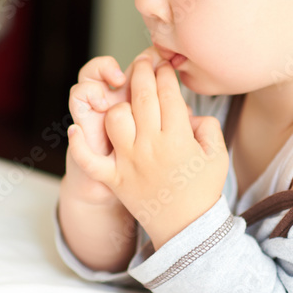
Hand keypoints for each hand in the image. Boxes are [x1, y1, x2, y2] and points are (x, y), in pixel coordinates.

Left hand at [67, 58, 228, 248]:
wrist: (187, 230)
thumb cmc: (203, 189)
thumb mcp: (217, 155)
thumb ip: (206, 127)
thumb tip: (187, 112)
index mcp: (178, 138)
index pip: (168, 93)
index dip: (165, 73)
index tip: (163, 65)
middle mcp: (151, 146)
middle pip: (142, 97)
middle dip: (142, 72)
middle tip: (143, 62)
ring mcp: (129, 162)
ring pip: (115, 118)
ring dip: (120, 105)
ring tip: (127, 105)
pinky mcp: (113, 179)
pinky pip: (89, 161)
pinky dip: (78, 147)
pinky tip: (76, 131)